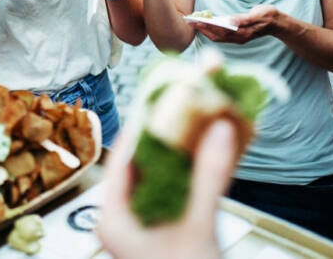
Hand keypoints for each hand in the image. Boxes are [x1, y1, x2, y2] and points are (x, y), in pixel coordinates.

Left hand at [97, 121, 235, 258]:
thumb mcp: (198, 226)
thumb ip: (209, 177)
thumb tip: (218, 133)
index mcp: (114, 220)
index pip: (120, 160)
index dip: (140, 129)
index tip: (158, 103)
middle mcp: (123, 222)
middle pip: (140, 166)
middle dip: (165, 140)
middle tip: (182, 111)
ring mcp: (142, 226)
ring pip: (158, 179)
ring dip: (179, 157)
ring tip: (195, 130)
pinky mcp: (162, 230)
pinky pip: (172, 193)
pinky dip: (187, 176)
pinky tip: (204, 160)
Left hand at [194, 4, 278, 44]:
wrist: (277, 23)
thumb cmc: (267, 16)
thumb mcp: (257, 14)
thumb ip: (244, 19)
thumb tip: (230, 21)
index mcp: (242, 33)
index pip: (220, 31)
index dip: (207, 27)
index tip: (195, 22)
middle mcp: (239, 38)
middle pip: (216, 36)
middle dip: (203, 30)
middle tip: (190, 22)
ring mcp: (238, 39)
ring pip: (218, 37)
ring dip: (206, 31)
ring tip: (195, 23)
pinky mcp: (238, 37)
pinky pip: (222, 36)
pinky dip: (213, 31)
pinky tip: (207, 25)